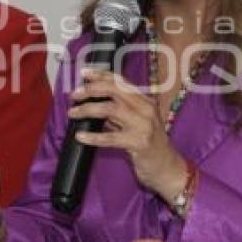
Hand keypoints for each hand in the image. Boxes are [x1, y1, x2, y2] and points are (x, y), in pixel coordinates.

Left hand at [68, 69, 188, 202]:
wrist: (167, 168)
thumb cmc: (150, 146)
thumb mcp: (136, 124)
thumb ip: (117, 114)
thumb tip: (93, 103)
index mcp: (145, 101)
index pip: (121, 81)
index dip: (101, 75)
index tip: (84, 73)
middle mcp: (146, 109)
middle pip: (115, 90)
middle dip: (91, 89)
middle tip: (75, 95)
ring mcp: (143, 125)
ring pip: (110, 109)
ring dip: (87, 109)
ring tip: (73, 113)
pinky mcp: (139, 143)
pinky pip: (110, 138)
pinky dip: (93, 136)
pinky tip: (80, 136)